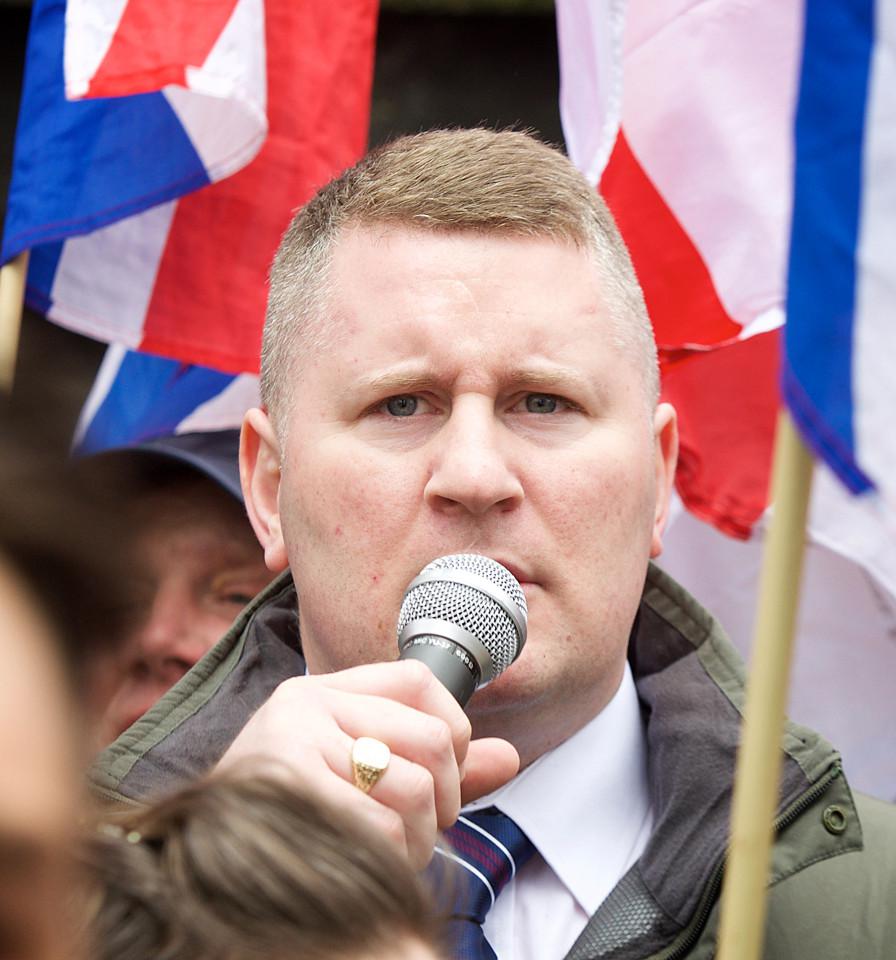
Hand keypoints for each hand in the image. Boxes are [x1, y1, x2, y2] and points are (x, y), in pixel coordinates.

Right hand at [217, 659, 518, 868]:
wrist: (197, 864)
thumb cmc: (289, 819)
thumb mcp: (359, 775)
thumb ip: (433, 766)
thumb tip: (508, 758)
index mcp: (321, 692)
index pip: (419, 680)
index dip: (455, 728)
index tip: (448, 773)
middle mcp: (304, 705)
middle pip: (431, 737)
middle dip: (444, 798)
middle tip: (423, 827)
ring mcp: (291, 744)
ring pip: (415, 787)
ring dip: (418, 838)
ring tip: (386, 848)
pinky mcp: (287, 788)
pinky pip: (381, 826)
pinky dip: (389, 857)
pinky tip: (360, 860)